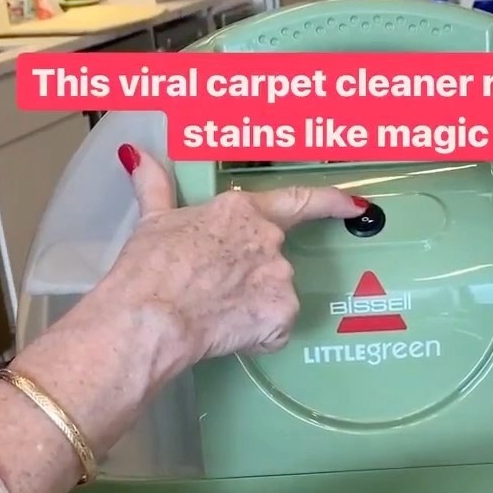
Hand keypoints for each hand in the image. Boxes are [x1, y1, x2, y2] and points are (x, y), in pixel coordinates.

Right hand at [110, 143, 364, 364]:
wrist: (152, 317)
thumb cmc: (149, 269)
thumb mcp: (152, 220)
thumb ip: (155, 185)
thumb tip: (137, 156)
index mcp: (243, 211)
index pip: (299, 201)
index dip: (331, 203)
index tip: (355, 207)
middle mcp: (270, 241)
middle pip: (274, 261)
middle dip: (250, 278)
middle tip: (212, 291)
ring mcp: (280, 278)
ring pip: (275, 296)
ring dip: (252, 307)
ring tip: (212, 313)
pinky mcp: (281, 315)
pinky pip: (275, 329)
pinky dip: (256, 335)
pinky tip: (226, 332)